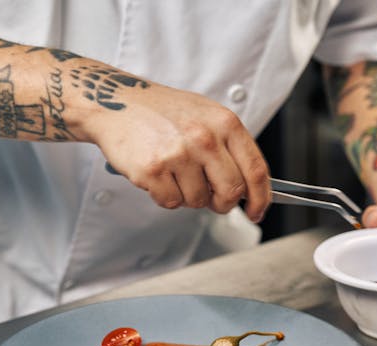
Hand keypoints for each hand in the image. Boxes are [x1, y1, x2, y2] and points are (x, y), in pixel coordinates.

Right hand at [83, 80, 271, 221]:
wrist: (115, 101)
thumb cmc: (162, 112)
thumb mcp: (205, 116)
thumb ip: (228, 147)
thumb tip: (248, 188)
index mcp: (224, 123)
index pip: (255, 170)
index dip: (261, 198)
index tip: (257, 212)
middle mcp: (204, 138)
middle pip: (231, 192)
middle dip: (222, 203)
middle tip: (211, 199)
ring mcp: (178, 154)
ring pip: (198, 201)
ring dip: (187, 195)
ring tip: (174, 172)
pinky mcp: (153, 170)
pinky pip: (170, 202)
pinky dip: (164, 195)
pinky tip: (157, 174)